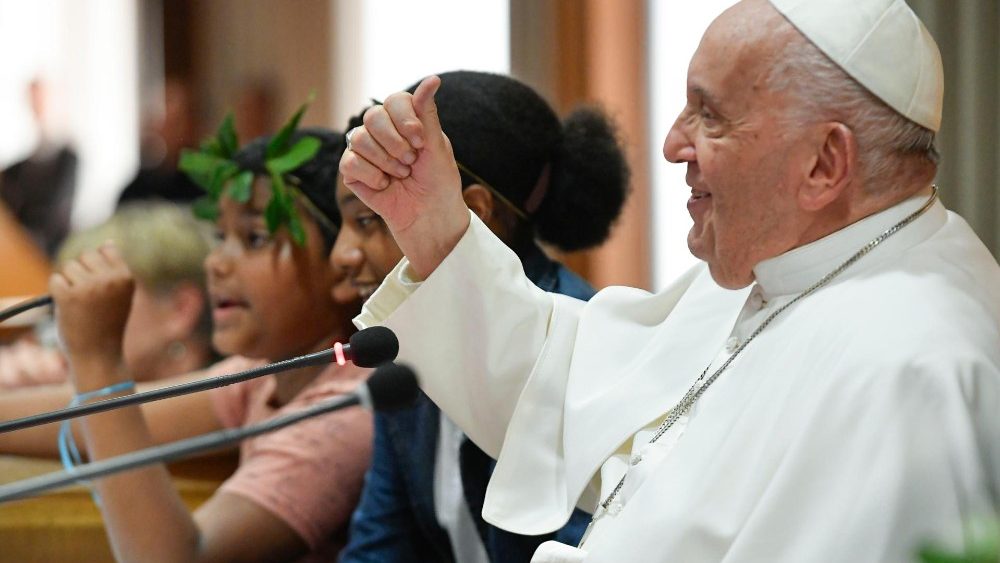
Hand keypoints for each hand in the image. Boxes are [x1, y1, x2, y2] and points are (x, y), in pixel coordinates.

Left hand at [50, 244, 133, 379]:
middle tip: (89, 297)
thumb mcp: (120, 293)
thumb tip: (108, 242)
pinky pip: (55, 280)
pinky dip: (57, 292)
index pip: (106, 249)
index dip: (98, 266)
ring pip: (69, 267)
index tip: (100, 285)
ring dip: (69, 282)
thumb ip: (115, 270)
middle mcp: (109, 280)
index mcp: (126, 277)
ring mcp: (89, 287)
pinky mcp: (68, 296)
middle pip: (85, 255)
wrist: (99, 354)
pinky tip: (69, 307)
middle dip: (82, 272)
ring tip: (80, 303)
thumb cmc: (109, 323)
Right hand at [339, 76, 470, 278]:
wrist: (430, 216)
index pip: (394, 100)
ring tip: (401, 175)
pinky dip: (371, 176)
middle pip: (372, 116)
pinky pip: (350, 162)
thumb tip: (433, 79)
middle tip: (411, 161)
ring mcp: (364, 150)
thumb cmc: (438, 181)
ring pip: (358, 138)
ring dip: (385, 161)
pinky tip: (385, 185)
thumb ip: (427, 112)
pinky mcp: (352, 171)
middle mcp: (382, 131)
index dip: (405, 119)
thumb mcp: (437, 145)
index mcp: (404, 120)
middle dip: (395, 142)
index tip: (420, 141)